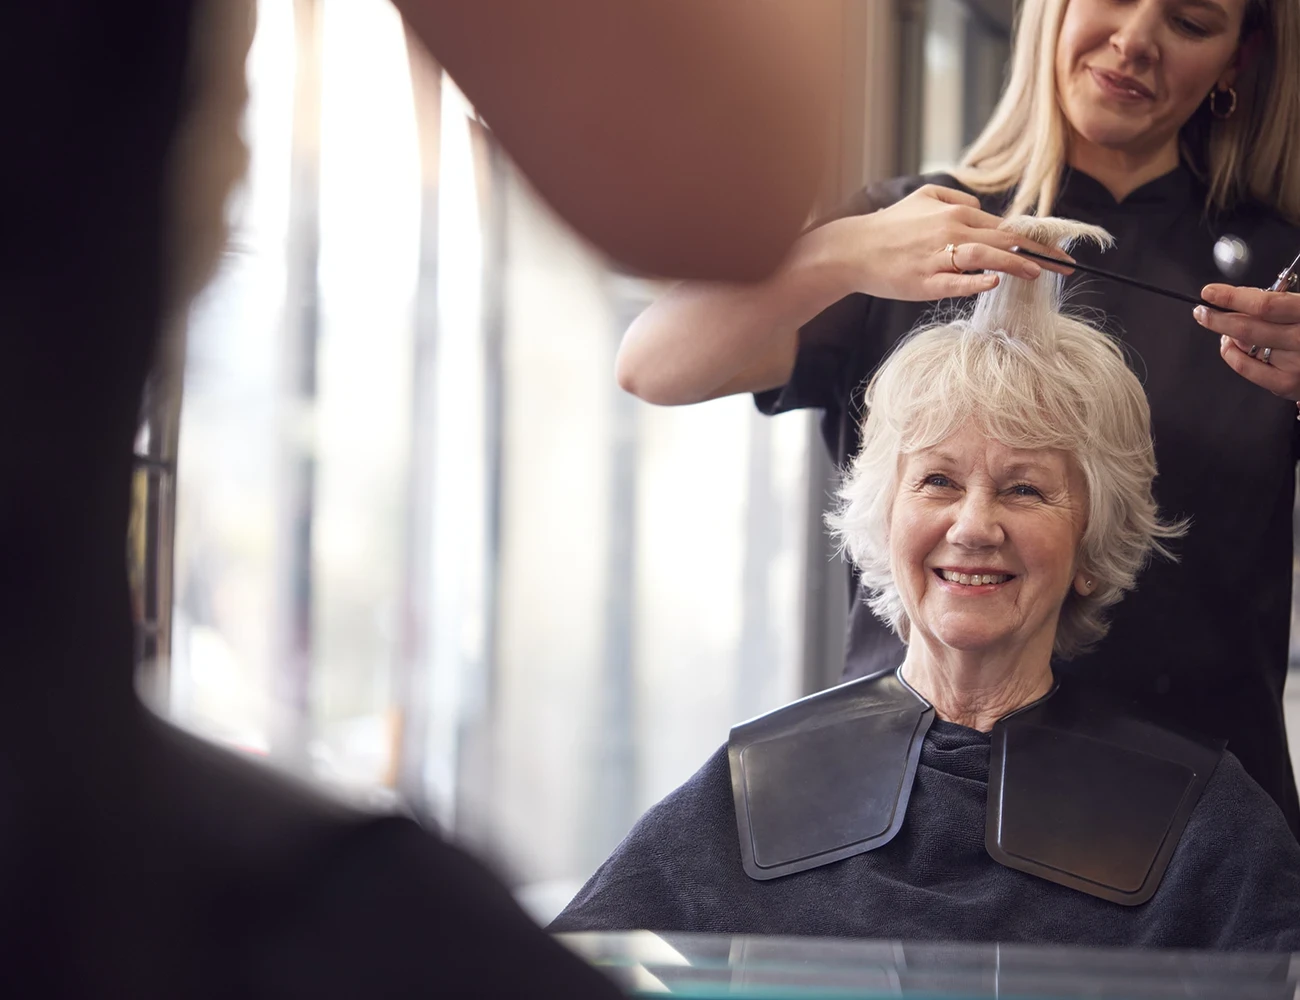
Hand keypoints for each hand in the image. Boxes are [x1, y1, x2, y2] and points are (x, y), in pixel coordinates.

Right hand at [807, 184, 1073, 301]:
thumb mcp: (921, 197)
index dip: (1034, 238)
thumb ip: (955, 198)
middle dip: (1039, 253)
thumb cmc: (888, 227)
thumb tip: (981, 208)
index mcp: (955, 212)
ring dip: (1016, 265)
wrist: (853, 249)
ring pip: (986, 257)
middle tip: (1067, 265)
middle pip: (1004, 240)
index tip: (1058, 249)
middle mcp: (951, 231)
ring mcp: (938, 257)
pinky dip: (976, 281)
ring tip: (1039, 274)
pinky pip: (956, 282)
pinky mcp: (924, 282)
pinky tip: (994, 282)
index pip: (1005, 225)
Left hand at [1195, 284, 1299, 399]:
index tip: (1211, 292)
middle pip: (1249, 327)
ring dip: (1226, 335)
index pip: (1266, 304)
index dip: (1233, 297)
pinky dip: (1232, 356)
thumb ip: (1283, 303)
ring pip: (1246, 347)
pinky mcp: (1290, 384)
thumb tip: (1245, 304)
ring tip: (1220, 327)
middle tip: (1202, 311)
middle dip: (1218, 318)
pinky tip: (1229, 347)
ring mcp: (1297, 364)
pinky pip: (1249, 369)